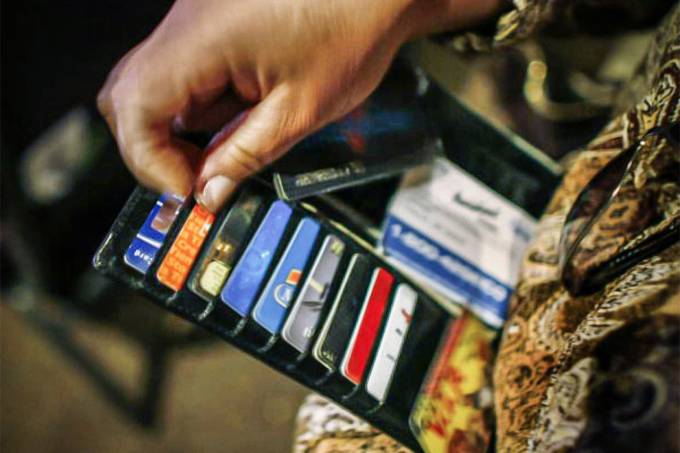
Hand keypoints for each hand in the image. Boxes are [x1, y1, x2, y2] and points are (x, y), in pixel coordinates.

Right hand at [98, 0, 501, 211]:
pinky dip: (193, 109)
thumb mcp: (300, 110)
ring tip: (220, 154)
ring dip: (173, 131)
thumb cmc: (350, 32)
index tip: (186, 189)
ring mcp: (192, 21)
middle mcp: (185, 23)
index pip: (134, 106)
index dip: (149, 160)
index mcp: (204, 39)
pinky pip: (177, 73)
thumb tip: (208, 192)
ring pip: (147, 86)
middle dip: (152, 149)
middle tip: (195, 178)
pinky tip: (231, 121)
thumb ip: (245, 156)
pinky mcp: (206, 25)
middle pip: (125, 95)